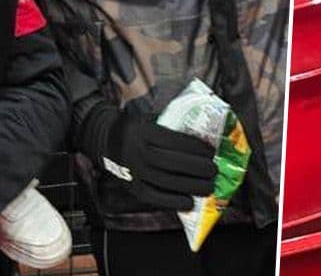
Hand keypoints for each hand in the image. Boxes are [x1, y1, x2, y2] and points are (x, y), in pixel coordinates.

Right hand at [98, 112, 216, 210]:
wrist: (107, 140)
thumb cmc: (135, 129)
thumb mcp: (150, 118)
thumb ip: (172, 123)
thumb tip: (204, 129)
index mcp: (145, 132)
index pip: (175, 141)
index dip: (196, 147)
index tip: (211, 151)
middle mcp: (139, 152)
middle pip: (174, 163)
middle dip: (198, 168)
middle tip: (213, 170)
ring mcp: (136, 172)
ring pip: (168, 182)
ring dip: (192, 186)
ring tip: (208, 186)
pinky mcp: (134, 188)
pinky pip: (156, 198)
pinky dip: (174, 202)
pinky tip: (190, 202)